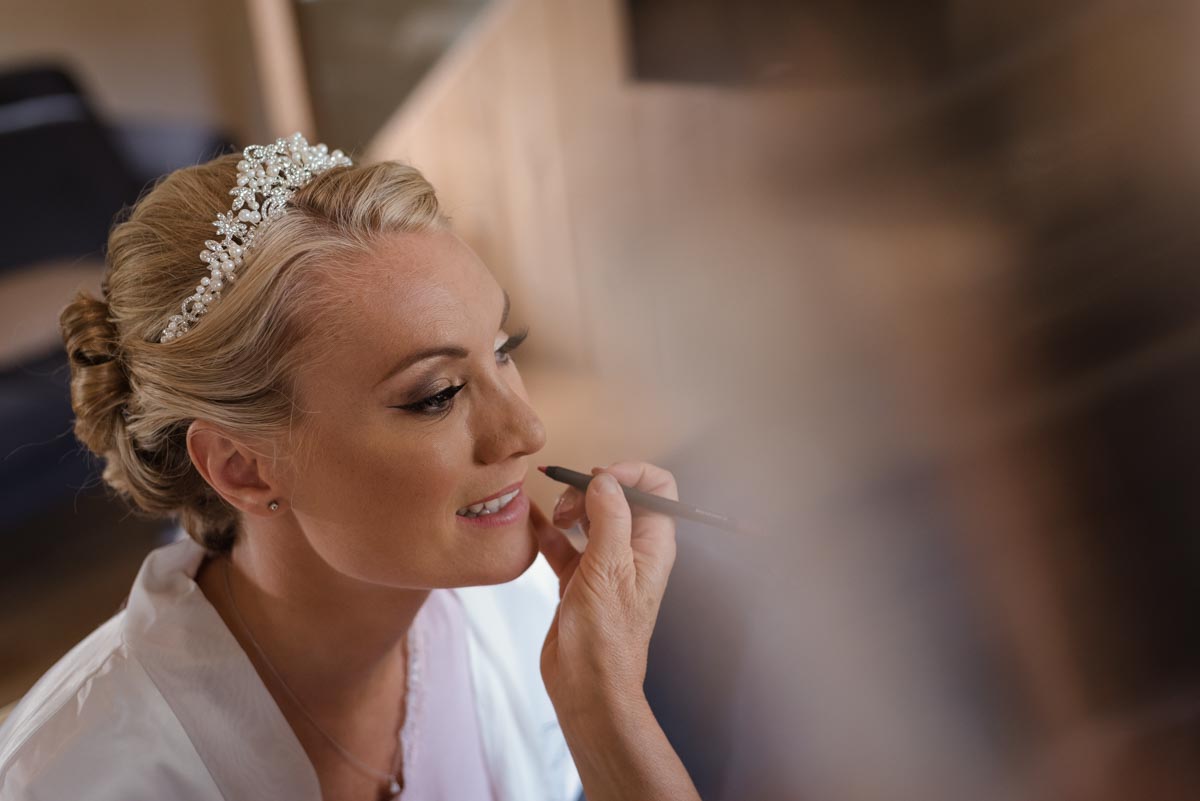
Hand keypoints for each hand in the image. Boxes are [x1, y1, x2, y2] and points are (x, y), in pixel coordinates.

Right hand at [531, 461, 678, 712]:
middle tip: (569, 505)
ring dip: (569, 508)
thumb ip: (609, 518)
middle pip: (618, 497)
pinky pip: (562, 544)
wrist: (586, 687)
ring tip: (555, 518)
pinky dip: (548, 531)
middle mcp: (632, 551)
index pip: (658, 488)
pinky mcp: (577, 579)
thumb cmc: (607, 638)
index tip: (598, 478)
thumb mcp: (609, 569)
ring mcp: (604, 564)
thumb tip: (605, 480)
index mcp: (653, 545)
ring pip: (588, 517)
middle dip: (591, 490)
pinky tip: (532, 524)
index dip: (630, 473)